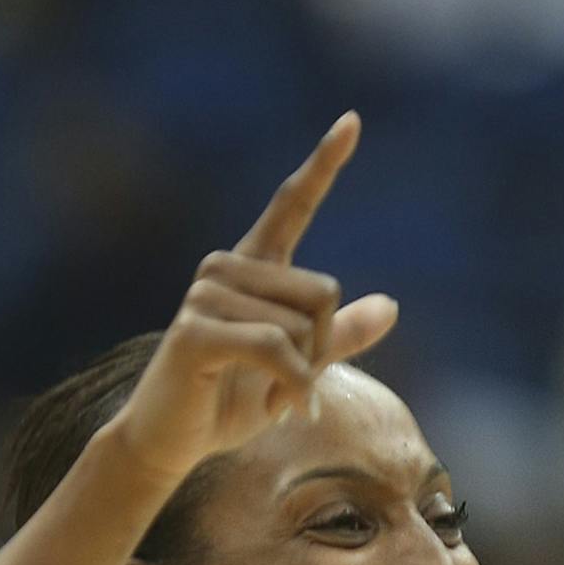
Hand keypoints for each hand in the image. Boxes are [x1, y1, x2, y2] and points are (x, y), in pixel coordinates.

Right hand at [102, 111, 400, 489]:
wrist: (172, 443)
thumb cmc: (228, 403)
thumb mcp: (297, 369)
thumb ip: (338, 337)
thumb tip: (391, 306)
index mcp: (252, 267)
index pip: (292, 206)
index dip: (323, 164)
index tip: (351, 121)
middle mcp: (225, 268)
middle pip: (323, 292)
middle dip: (323, 349)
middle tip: (294, 384)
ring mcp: (206, 295)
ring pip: (302, 325)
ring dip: (302, 375)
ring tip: (271, 396)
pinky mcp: (195, 331)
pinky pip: (274, 347)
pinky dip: (292, 385)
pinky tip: (280, 408)